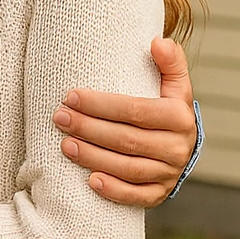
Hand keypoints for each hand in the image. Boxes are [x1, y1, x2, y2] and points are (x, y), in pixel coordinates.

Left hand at [55, 37, 196, 207]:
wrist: (179, 142)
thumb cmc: (165, 105)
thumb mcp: (172, 82)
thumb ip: (169, 61)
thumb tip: (158, 42)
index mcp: (180, 117)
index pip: (135, 110)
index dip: (101, 105)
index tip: (71, 96)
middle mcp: (179, 148)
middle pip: (127, 139)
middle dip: (89, 128)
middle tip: (59, 117)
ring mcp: (170, 173)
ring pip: (128, 168)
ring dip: (93, 157)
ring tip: (65, 145)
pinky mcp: (160, 193)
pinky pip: (138, 196)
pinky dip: (115, 190)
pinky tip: (90, 180)